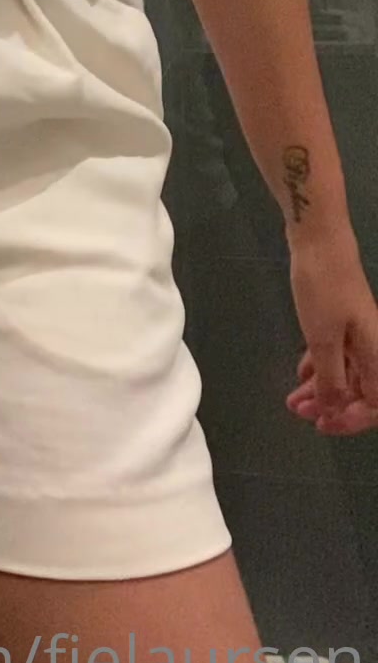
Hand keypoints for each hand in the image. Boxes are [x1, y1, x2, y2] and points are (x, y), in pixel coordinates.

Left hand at [285, 232, 377, 434]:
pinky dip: (320, 365)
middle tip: (300, 412)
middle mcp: (373, 345)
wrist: (319, 238)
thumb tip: (335, 410)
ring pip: (345, 371)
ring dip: (321, 387)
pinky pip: (336, 352)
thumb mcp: (323, 339)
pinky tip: (301, 373)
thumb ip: (331, 379)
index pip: (375, 403)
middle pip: (360, 389)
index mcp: (377, 353)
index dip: (350, 419)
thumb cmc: (323, 288)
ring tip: (293, 399)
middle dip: (331, 405)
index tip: (322, 424)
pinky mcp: (342, 317)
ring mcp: (358, 330)